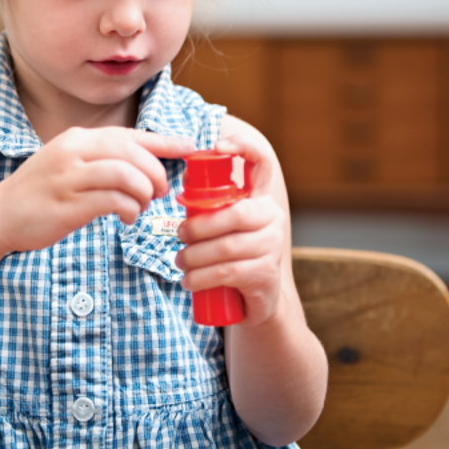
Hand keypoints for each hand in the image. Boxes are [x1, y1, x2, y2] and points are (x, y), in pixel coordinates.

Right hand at [0, 127, 194, 251]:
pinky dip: (130, 209)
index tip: (190, 148)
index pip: (130, 135)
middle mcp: (74, 151)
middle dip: (156, 172)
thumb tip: (146, 167)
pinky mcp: (69, 204)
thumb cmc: (42, 193)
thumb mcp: (70, 165)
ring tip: (142, 206)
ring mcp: (70, 177)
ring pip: (127, 175)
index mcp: (78, 139)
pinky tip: (127, 218)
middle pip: (133, 153)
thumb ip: (103, 162)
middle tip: (162, 191)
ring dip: (144, 193)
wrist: (0, 215)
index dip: (165, 142)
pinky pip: (114, 201)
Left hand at [175, 128, 286, 325]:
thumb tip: (175, 181)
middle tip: (178, 237)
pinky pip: (227, 271)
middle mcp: (272, 217)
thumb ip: (208, 207)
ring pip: (225, 246)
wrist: (259, 302)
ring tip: (180, 263)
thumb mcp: (222, 228)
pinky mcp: (266, 273)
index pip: (261, 160)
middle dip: (197, 227)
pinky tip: (188, 281)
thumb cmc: (233, 259)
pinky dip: (201, 277)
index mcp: (260, 199)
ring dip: (194, 256)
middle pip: (233, 214)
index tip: (216, 146)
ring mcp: (273, 246)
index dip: (243, 145)